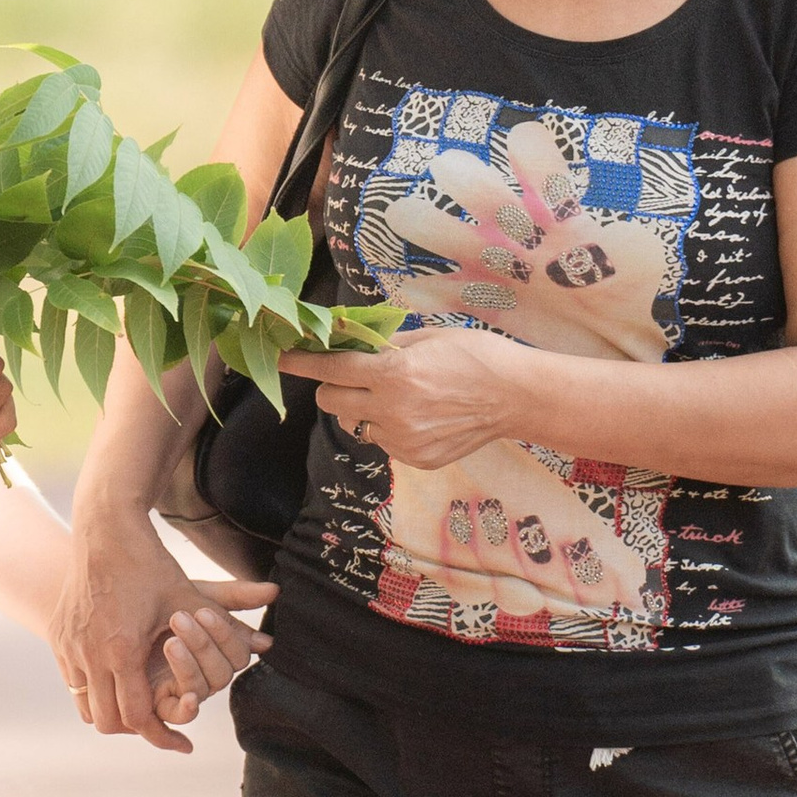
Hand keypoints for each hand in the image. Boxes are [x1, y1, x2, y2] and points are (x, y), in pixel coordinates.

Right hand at [54, 515, 275, 754]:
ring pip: (86, 706)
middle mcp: (91, 654)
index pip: (137, 716)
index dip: (160, 735)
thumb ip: (226, 626)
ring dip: (111, 712)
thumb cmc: (149, 564)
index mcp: (124, 650)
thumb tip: (268, 643)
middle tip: (157, 727)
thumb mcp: (188, 597)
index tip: (182, 743)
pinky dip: (93, 691)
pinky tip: (114, 683)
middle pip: (108, 721)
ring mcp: (70, 647)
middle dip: (134, 730)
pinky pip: (73, 682)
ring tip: (136, 708)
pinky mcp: (58, 638)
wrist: (103, 531)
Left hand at [279, 328, 533, 471]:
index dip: (302, 363)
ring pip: (356, 424)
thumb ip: (385, 344)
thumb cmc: (475, 356)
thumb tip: (350, 340)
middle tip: (353, 377)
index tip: (281, 358)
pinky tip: (420, 416)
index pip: (333, 367)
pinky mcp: (414, 459)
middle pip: (332, 402)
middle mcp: (392, 410)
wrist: (515, 397)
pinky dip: (390, 428)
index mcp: (394, 373)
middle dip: (334, 387)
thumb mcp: (427, 337)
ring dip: (362, 409)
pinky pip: (383, 441)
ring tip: (397, 398)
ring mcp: (402, 440)